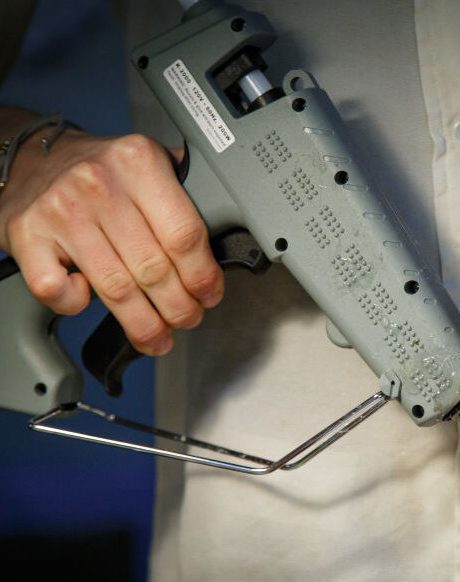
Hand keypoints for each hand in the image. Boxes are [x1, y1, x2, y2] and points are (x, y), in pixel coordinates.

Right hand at [0, 127, 223, 354]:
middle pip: (154, 268)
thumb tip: (224, 231)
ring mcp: (60, 211)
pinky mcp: (26, 235)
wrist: (32, 159)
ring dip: (143, 323)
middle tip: (188, 319)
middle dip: (179, 307)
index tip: (210, 295)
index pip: (184, 235)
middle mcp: (98, 184)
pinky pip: (59, 291)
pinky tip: (90, 301)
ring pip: (116, 288)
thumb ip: (184, 189)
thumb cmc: (99, 169)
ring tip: (158, 336)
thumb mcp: (148, 161)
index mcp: (138, 162)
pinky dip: (77, 305)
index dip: (203, 276)